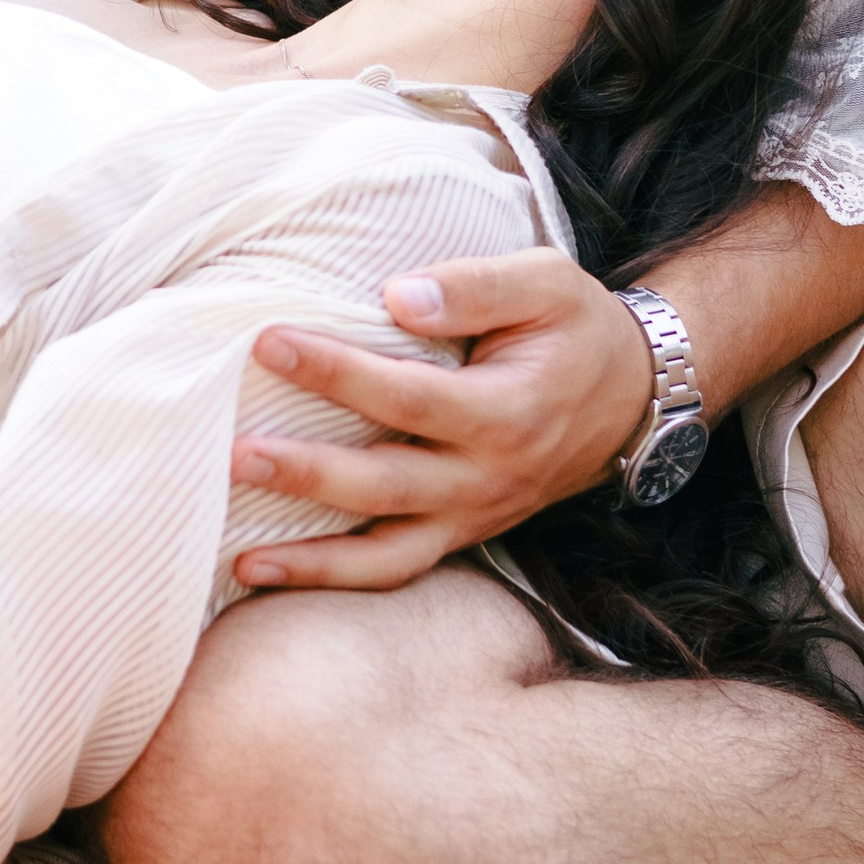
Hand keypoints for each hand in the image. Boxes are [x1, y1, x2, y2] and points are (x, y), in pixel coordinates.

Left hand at [228, 251, 654, 591]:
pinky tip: (265, 572)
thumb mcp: (547, 283)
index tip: (269, 342)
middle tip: (233, 452)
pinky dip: (332, 579)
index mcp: (508, 413)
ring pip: (386, 555)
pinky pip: (394, 571)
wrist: (630, 399)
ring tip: (240, 553)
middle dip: (307, 473)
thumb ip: (474, 287)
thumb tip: (396, 296)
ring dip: (312, 559)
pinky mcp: (460, 535)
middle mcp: (488, 479)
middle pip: (386, 484)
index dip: (338, 372)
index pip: (410, 397)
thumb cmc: (576, 329)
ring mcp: (473, 518)